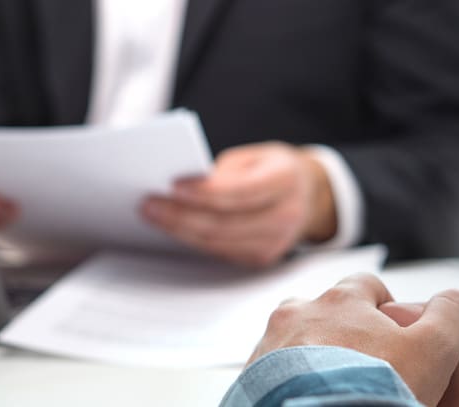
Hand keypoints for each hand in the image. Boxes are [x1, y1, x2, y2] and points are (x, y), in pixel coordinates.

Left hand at [141, 142, 336, 266]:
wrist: (308, 195)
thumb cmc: (274, 169)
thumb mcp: (255, 156)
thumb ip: (225, 171)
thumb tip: (183, 187)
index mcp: (285, 180)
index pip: (240, 192)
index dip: (204, 193)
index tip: (172, 186)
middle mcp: (285, 215)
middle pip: (224, 222)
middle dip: (182, 215)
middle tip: (149, 204)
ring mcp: (276, 242)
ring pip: (217, 242)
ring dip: (180, 229)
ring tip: (153, 214)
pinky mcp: (261, 258)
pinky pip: (220, 252)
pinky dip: (193, 239)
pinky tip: (172, 227)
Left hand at [247, 274, 458, 406]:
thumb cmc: (373, 389)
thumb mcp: (432, 350)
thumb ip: (451, 315)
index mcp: (340, 301)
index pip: (367, 286)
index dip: (385, 306)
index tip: (394, 331)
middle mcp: (298, 314)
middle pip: (324, 309)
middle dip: (342, 329)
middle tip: (362, 362)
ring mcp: (269, 344)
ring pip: (294, 337)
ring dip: (311, 353)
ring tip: (331, 383)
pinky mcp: (252, 376)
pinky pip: (271, 368)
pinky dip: (288, 378)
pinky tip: (307, 395)